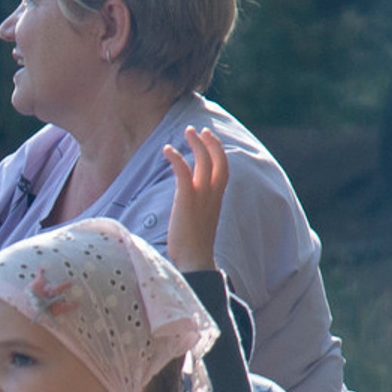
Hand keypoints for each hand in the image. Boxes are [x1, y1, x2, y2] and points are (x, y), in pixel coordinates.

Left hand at [163, 125, 229, 274]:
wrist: (194, 261)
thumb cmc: (193, 245)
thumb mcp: (199, 221)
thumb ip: (197, 206)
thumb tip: (185, 201)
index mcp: (217, 199)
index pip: (224, 168)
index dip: (218, 151)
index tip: (209, 138)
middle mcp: (213, 194)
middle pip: (217, 159)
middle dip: (209, 141)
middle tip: (197, 129)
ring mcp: (201, 196)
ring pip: (203, 161)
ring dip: (195, 143)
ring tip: (186, 131)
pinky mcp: (187, 200)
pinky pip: (184, 172)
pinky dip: (176, 158)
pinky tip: (167, 150)